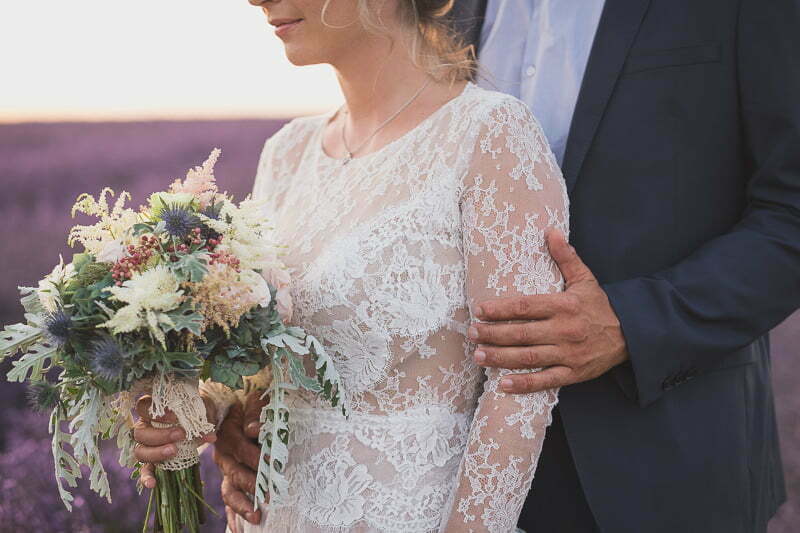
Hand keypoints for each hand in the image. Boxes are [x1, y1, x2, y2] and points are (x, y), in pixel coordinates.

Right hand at [134, 394, 217, 488]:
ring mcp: (147, 446)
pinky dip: (147, 477)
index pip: (144, 408)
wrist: (201, 420)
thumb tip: (211, 437)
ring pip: (140, 452)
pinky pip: (144, 470)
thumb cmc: (196, 412)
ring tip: (174, 451)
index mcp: (153, 410)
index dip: (155, 413)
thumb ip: (202, 422)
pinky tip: (153, 484)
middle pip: (140, 433)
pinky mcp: (152, 461)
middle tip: (181, 435)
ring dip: (156, 453)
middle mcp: (146, 427)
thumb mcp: (200, 412)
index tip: (174, 415)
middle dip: (160, 435)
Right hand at [213, 391, 267, 528]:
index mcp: (228, 434)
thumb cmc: (249, 406)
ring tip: (256, 517)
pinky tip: (240, 528)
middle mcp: (223, 455)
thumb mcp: (253, 402)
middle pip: (234, 472)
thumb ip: (254, 414)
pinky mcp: (229, 481)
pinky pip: (229, 501)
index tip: (268, 461)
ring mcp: (226, 470)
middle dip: (251, 484)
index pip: (239, 446)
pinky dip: (233, 516)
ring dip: (241, 505)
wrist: (237, 408)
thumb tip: (253, 429)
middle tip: (268, 493)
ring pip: (229, 490)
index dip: (253, 455)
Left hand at [468, 229, 628, 393]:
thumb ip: (566, 257)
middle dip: (493, 334)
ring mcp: (568, 354)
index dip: (500, 308)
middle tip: (471, 333)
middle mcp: (564, 330)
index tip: (480, 310)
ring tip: (478, 356)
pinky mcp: (574, 374)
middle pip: (522, 333)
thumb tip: (551, 231)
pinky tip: (503, 384)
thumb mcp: (585, 278)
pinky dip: (525, 384)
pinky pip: (546, 380)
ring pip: (529, 357)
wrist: (632, 334)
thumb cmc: (601, 305)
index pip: (525, 306)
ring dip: (500, 357)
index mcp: (564, 305)